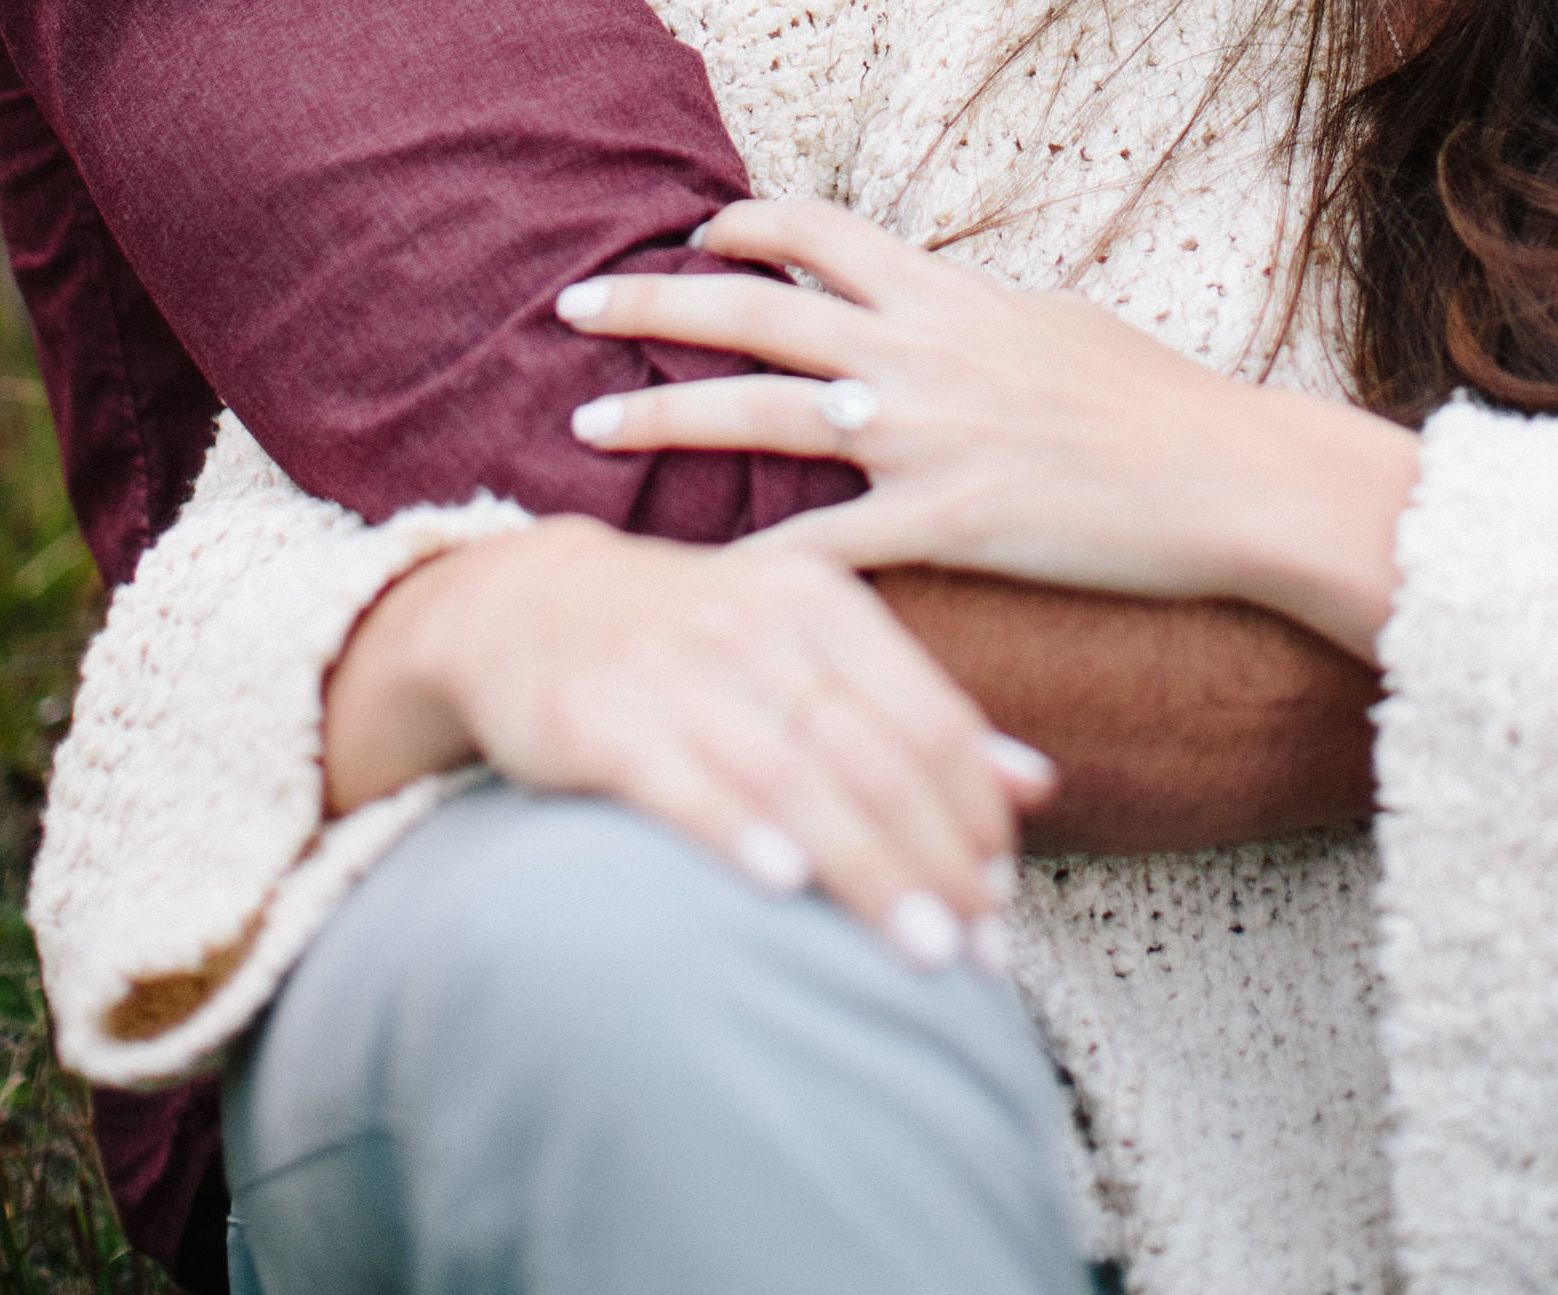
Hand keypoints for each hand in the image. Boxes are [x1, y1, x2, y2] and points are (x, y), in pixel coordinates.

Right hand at [324, 514, 1050, 971]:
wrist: (522, 603)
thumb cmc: (692, 639)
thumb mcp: (809, 647)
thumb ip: (914, 712)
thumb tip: (1035, 782)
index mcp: (821, 603)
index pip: (928, 717)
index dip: (975, 814)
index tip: (1003, 901)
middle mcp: (757, 624)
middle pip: (876, 755)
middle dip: (938, 861)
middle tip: (980, 954)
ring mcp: (674, 667)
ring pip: (795, 776)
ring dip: (867, 871)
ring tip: (921, 953)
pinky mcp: (597, 714)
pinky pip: (679, 777)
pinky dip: (737, 830)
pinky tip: (783, 885)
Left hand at [558, 199, 1421, 661]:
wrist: (1226, 473)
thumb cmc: (1157, 402)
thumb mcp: (1055, 324)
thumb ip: (976, 317)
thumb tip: (934, 303)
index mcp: (948, 294)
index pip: (820, 231)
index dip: (744, 225)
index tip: (690, 233)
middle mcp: (919, 352)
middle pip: (755, 310)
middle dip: (655, 302)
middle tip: (573, 304)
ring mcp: (924, 437)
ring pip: (760, 416)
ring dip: (663, 417)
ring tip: (584, 425)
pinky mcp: (945, 523)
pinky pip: (823, 549)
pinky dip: (751, 570)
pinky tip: (690, 588)